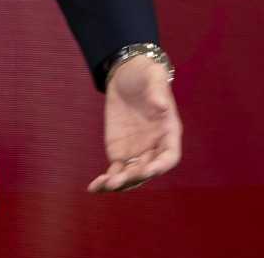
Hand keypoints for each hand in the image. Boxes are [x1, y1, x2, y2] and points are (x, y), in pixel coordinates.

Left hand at [87, 56, 181, 193]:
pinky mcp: (119, 152)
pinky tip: (93, 187)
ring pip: (131, 176)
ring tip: (105, 185)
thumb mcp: (153, 75)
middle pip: (148, 170)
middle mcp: (155, 147)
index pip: (169, 156)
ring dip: (119, 183)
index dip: (161, 165)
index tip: (148, 169)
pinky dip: (106, 181)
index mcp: (169, 132)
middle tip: (119, 178)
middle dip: (135, 176)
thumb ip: (157, 90)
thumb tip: (161, 105)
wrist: (126, 74)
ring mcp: (137, 152)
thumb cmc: (146, 74)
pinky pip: (115, 171)